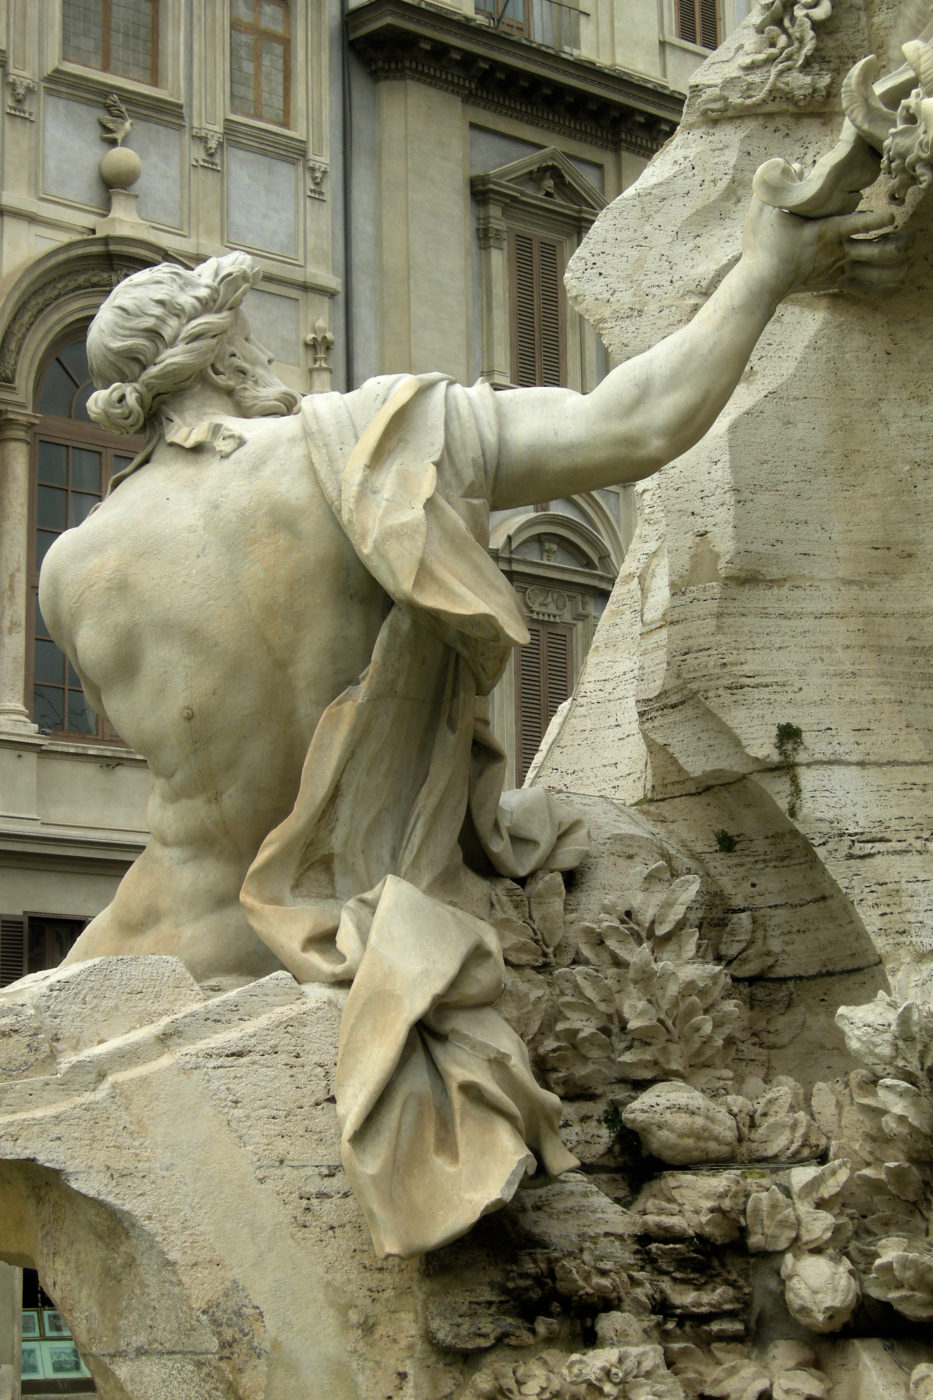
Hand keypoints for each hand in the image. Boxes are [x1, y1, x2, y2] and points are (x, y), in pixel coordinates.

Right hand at [741, 196, 910, 299]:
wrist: (760, 282)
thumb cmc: (763, 245)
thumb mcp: (767, 207)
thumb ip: (783, 184)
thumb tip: (794, 164)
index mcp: (828, 231)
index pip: (861, 223)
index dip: (880, 219)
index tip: (892, 216)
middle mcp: (839, 252)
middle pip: (880, 250)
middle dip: (901, 244)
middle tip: (912, 236)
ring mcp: (839, 269)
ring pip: (878, 271)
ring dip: (897, 266)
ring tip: (909, 258)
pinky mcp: (836, 283)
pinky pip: (865, 290)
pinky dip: (883, 289)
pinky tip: (896, 286)